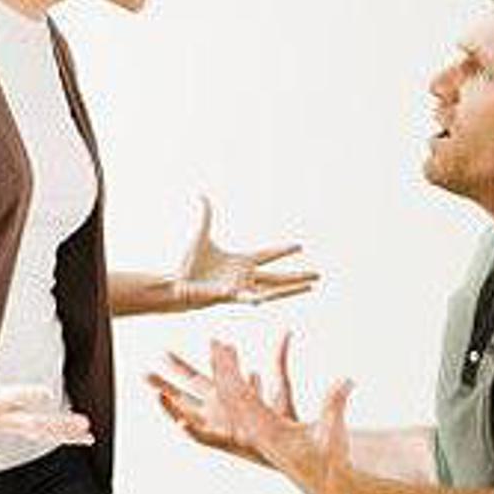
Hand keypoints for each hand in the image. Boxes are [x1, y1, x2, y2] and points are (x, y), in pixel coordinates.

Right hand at [0, 312, 93, 444]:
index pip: (9, 397)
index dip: (26, 396)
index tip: (48, 394)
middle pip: (32, 423)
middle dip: (58, 424)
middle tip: (84, 422)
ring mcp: (7, 423)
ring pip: (40, 432)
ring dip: (65, 432)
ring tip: (89, 432)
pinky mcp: (12, 425)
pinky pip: (40, 433)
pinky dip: (62, 436)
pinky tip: (84, 438)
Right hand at [147, 331, 297, 464]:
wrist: (292, 444)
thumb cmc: (284, 417)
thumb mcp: (279, 379)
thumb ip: (278, 354)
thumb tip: (286, 331)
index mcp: (225, 395)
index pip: (196, 376)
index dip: (178, 365)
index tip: (163, 352)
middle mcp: (217, 410)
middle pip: (183, 394)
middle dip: (163, 383)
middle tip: (143, 373)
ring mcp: (218, 426)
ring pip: (185, 414)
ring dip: (170, 404)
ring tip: (155, 393)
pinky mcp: (224, 442)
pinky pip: (200, 436)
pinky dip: (189, 429)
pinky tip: (180, 420)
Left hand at [174, 197, 318, 308]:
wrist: (176, 282)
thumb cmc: (188, 264)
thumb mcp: (201, 235)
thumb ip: (205, 216)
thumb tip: (201, 195)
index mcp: (241, 262)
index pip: (268, 255)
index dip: (283, 250)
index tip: (300, 246)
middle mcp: (244, 276)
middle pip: (277, 277)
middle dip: (297, 277)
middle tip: (318, 277)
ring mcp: (239, 288)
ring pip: (271, 291)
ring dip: (290, 289)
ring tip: (309, 287)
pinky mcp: (230, 296)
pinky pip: (249, 298)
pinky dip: (257, 298)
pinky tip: (269, 298)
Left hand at [209, 340, 353, 493]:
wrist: (329, 487)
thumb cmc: (331, 460)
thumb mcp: (333, 431)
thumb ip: (335, 404)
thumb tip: (346, 379)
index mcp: (268, 430)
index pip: (240, 396)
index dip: (230, 372)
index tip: (223, 350)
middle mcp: (258, 432)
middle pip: (231, 396)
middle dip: (222, 368)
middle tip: (215, 342)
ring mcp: (261, 434)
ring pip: (236, 402)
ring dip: (230, 376)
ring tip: (227, 352)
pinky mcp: (268, 435)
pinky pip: (248, 408)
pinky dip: (243, 388)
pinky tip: (252, 375)